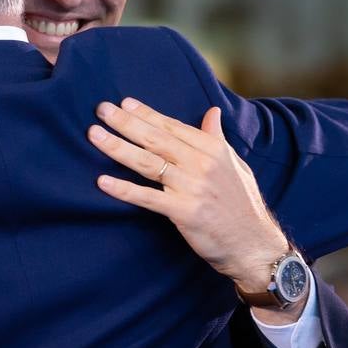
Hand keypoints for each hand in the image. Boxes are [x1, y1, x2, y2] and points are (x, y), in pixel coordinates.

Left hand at [89, 99, 288, 293]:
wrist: (253, 244)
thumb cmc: (242, 204)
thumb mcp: (234, 165)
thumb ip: (216, 138)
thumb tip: (212, 112)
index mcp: (212, 149)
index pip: (173, 126)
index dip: (146, 114)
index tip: (124, 103)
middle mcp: (202, 164)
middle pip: (156, 139)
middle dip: (125, 123)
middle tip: (101, 110)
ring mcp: (192, 187)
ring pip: (148, 163)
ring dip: (118, 148)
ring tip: (94, 135)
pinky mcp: (184, 212)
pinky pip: (147, 198)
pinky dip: (124, 189)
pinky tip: (102, 181)